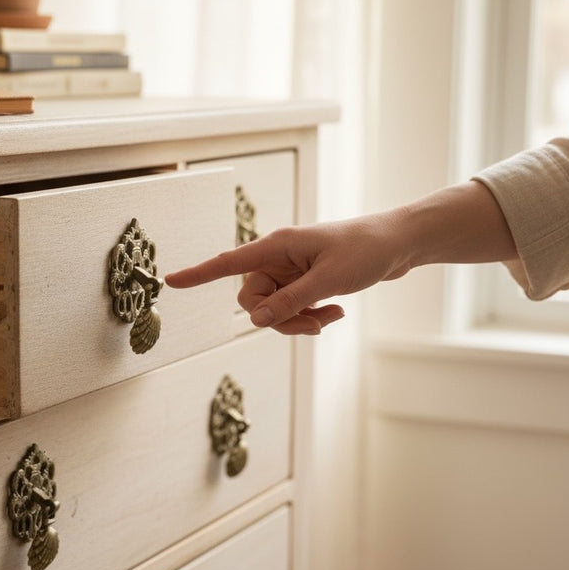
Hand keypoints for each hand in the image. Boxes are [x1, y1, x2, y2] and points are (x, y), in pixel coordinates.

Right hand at [165, 214, 412, 334]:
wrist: (398, 244)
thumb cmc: (365, 251)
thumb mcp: (328, 281)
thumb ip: (290, 301)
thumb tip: (255, 320)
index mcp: (277, 246)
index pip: (228, 262)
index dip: (199, 274)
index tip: (170, 281)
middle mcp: (278, 258)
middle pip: (253, 300)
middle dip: (278, 319)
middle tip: (313, 325)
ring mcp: (290, 271)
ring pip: (273, 309)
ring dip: (298, 321)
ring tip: (331, 318)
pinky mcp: (303, 281)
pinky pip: (291, 308)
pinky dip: (309, 317)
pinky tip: (334, 314)